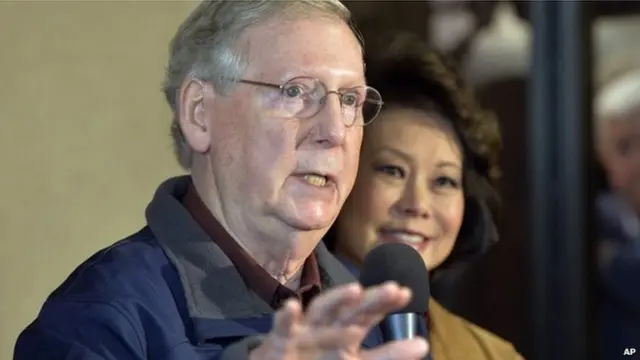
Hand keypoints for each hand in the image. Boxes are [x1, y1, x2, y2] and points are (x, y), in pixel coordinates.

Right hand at [249, 281, 428, 359]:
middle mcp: (327, 326)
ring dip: (336, 299)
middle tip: (394, 289)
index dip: (386, 304)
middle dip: (372, 299)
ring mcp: (303, 331)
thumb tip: (423, 345)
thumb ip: (387, 356)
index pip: (369, 315)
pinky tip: (291, 307)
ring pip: (321, 310)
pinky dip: (286, 318)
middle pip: (352, 309)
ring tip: (355, 291)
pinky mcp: (279, 341)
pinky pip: (282, 327)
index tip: (407, 293)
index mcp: (345, 332)